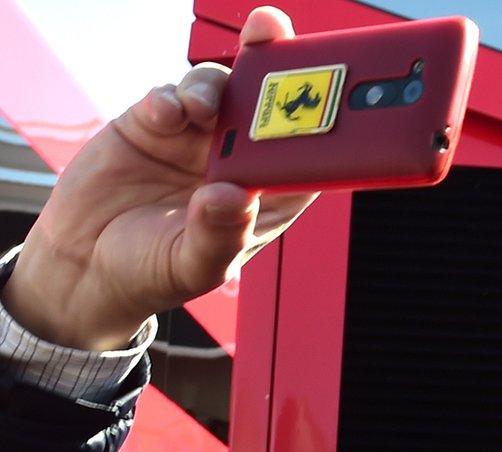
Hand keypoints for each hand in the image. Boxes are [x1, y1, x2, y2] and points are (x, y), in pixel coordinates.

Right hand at [2, 6, 316, 349]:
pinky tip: (163, 115)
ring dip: (218, 86)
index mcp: (268, 197)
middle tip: (275, 38)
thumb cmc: (155, 272)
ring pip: (222, 90)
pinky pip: (170, 96)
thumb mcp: (193, 267)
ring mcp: (197, 138)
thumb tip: (233, 197)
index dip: (321, 122)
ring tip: (203, 110)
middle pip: (270, 107)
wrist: (85, 262)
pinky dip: (170, 97)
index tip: (323, 98)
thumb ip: (218, 235)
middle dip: (278, 69)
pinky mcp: (152, 125)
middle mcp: (239, 161)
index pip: (310, 154)